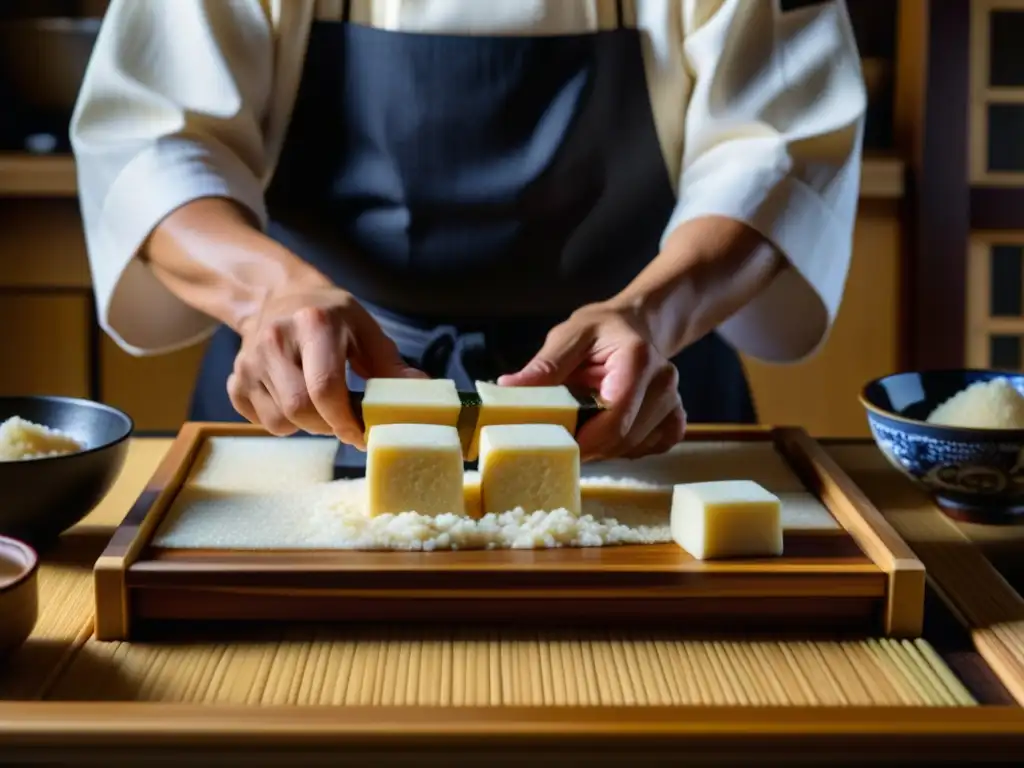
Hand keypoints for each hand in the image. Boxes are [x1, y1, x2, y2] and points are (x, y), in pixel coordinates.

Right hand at [228, 285, 424, 445]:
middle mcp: (274, 340)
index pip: (325, 386)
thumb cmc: (331, 316)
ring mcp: (248, 361)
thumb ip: (389, 363)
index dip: (345, 420)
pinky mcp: (234, 380)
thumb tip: (420, 390)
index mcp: (314, 323)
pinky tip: (294, 400)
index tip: (361, 433)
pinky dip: (283, 422)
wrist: (278, 297)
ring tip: (321, 406)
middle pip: (300, 408)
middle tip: (345, 423)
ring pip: (280, 420)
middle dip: (328, 426)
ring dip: (307, 426)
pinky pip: (261, 421)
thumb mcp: (364, 328)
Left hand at [498, 302, 685, 460]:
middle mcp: (664, 381)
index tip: (557, 442)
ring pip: (636, 447)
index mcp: (637, 359)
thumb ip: (545, 366)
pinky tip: (612, 431)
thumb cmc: (601, 330)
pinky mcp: (676, 417)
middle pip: (625, 438)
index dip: (585, 439)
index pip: (615, 415)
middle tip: (563, 437)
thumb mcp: (569, 337)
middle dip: (590, 446)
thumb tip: (508, 388)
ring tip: (586, 427)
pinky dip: (629, 448)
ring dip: (607, 448)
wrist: (635, 326)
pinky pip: (653, 447)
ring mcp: (673, 401)